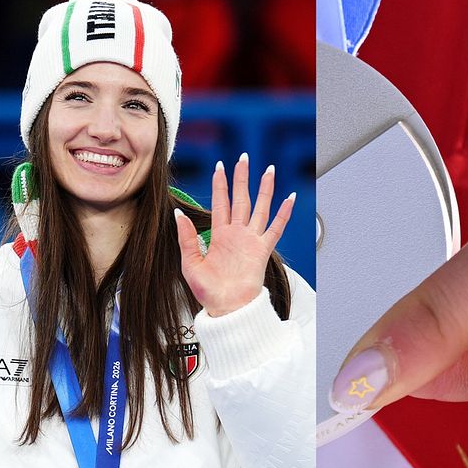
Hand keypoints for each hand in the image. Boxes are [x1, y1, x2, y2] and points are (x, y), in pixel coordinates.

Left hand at [174, 153, 294, 316]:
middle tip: (243, 159)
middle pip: (241, 198)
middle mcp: (237, 234)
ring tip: (268, 170)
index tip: (220, 166)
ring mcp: (251, 241)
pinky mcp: (262, 250)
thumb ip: (186, 236)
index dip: (220, 184)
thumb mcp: (189, 262)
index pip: (221, 203)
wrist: (227, 308)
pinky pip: (275, 228)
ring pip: (260, 207)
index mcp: (219, 235)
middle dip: (242, 178)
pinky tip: (290, 200)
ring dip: (264, 189)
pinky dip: (284, 214)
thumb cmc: (208, 291)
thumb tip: (177, 213)